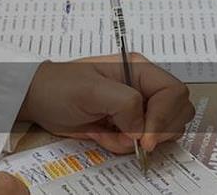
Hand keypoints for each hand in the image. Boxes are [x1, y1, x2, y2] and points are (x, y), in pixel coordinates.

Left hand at [17, 55, 193, 154]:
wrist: (38, 100)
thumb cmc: (59, 86)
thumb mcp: (90, 90)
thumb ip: (123, 103)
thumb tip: (141, 128)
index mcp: (138, 69)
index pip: (174, 92)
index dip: (165, 117)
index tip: (145, 138)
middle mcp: (143, 87)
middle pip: (178, 112)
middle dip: (157, 131)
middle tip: (131, 138)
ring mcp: (137, 107)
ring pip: (165, 130)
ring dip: (139, 140)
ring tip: (110, 133)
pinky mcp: (128, 124)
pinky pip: (143, 142)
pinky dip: (126, 146)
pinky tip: (103, 136)